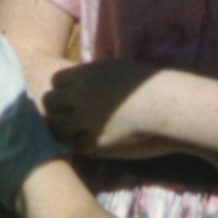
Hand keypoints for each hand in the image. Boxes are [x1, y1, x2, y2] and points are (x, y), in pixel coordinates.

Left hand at [39, 58, 161, 154]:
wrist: (168, 107)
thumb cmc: (149, 86)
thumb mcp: (116, 71)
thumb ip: (94, 78)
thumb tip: (80, 83)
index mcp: (86, 76)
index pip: (56, 82)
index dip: (64, 89)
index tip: (76, 95)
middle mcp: (81, 97)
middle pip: (50, 104)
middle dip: (59, 109)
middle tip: (72, 114)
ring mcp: (86, 121)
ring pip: (57, 128)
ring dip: (65, 128)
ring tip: (79, 129)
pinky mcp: (96, 143)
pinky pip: (76, 146)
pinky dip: (81, 144)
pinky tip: (94, 140)